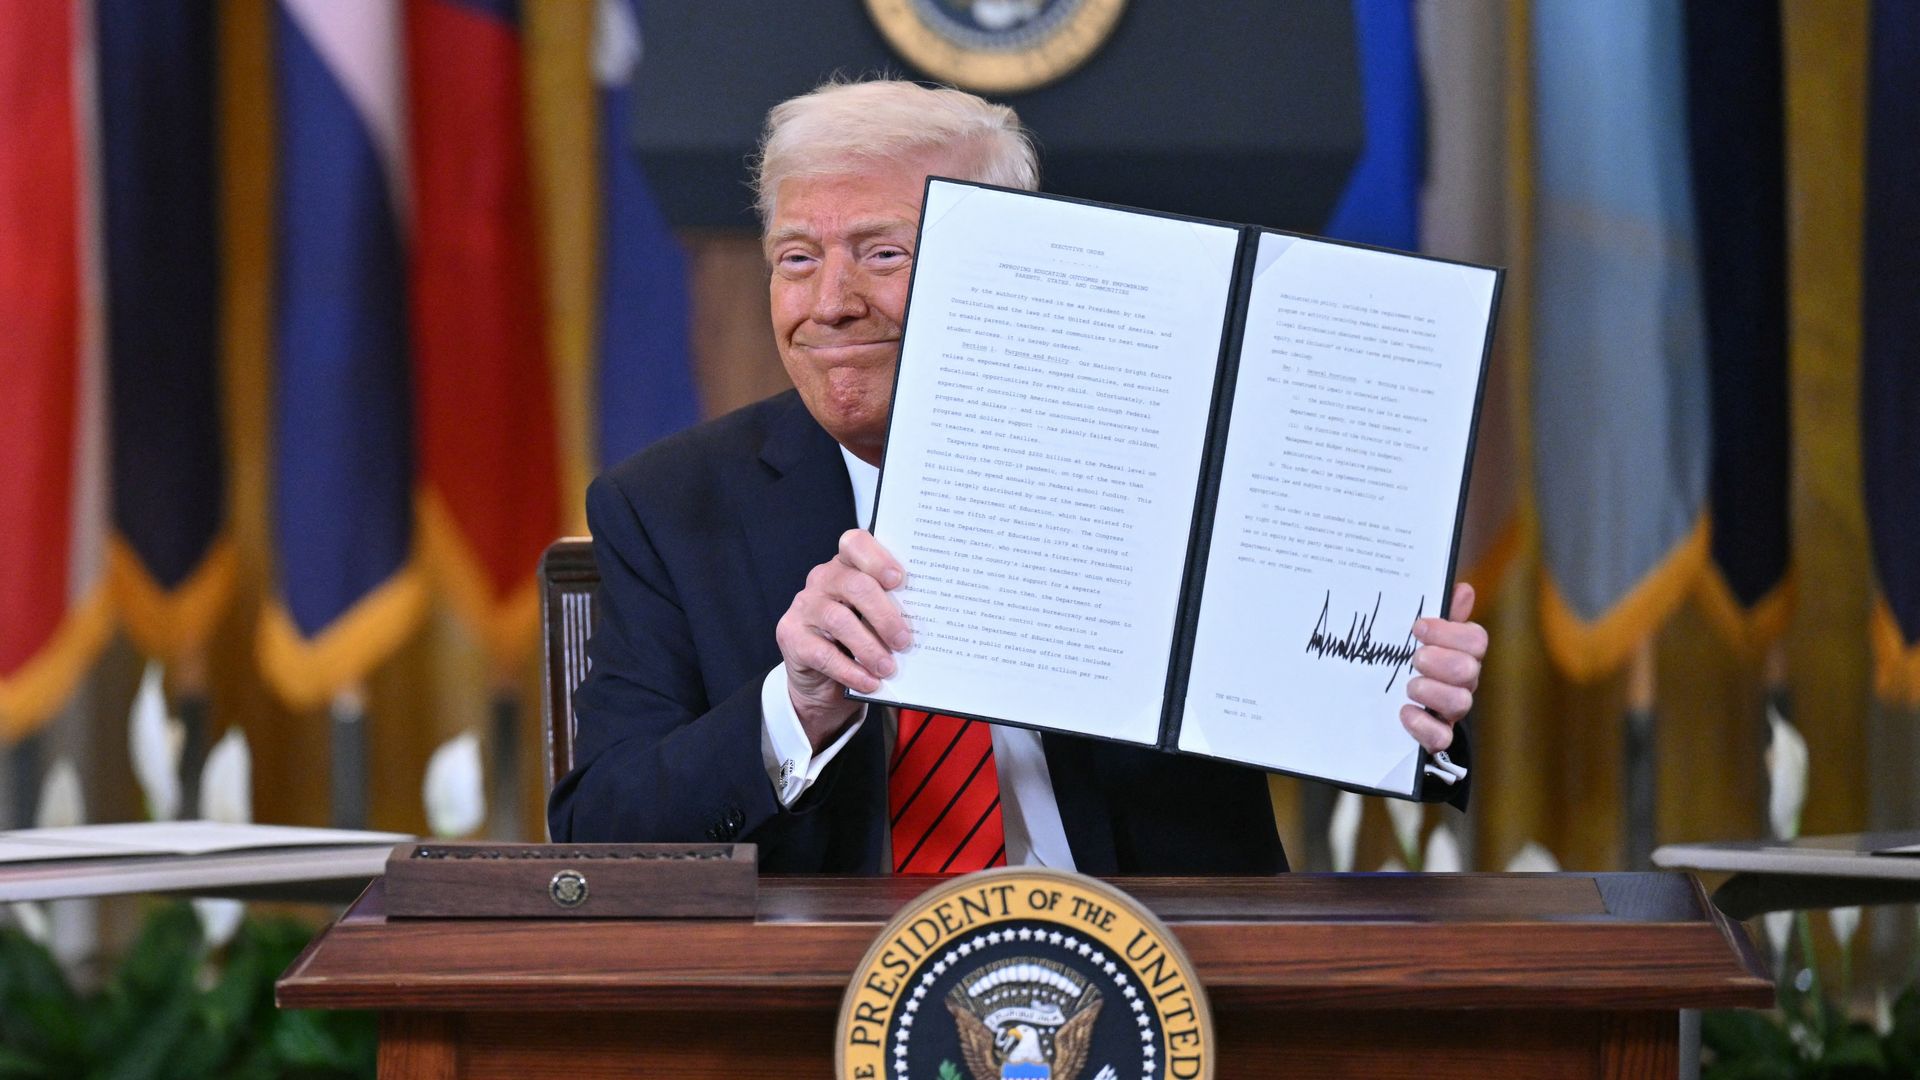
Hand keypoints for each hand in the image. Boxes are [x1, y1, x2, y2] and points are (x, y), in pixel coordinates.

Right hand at [775, 529, 911, 752]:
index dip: (877, 558)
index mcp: (848, 566)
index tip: (899, 580)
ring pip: (839, 620)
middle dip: (885, 615)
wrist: (822, 680)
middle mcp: (823, 579)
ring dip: (870, 647)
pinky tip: (870, 682)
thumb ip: (893, 611)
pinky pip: (823, 654)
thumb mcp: (876, 620)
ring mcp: (805, 607)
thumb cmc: (858, 641)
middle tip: (905, 641)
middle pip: (855, 585)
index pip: (856, 543)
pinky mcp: (792, 636)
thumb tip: (928, 623)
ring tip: (889, 668)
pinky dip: (851, 670)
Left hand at [1400, 582, 1486, 752]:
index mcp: (1462, 654)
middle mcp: (1462, 682)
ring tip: (1410, 686)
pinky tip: (1405, 712)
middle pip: (1469, 670)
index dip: (1450, 632)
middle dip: (1441, 661)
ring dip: (1432, 691)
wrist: (1390, 707)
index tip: (1418, 627)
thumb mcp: (1422, 637)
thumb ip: (1443, 614)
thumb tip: (1463, 589)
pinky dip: (1423, 725)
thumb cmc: (1412, 661)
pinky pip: (1441, 737)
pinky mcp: (1435, 736)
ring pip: (1460, 703)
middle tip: (1416, 657)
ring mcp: (1450, 710)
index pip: (1476, 640)